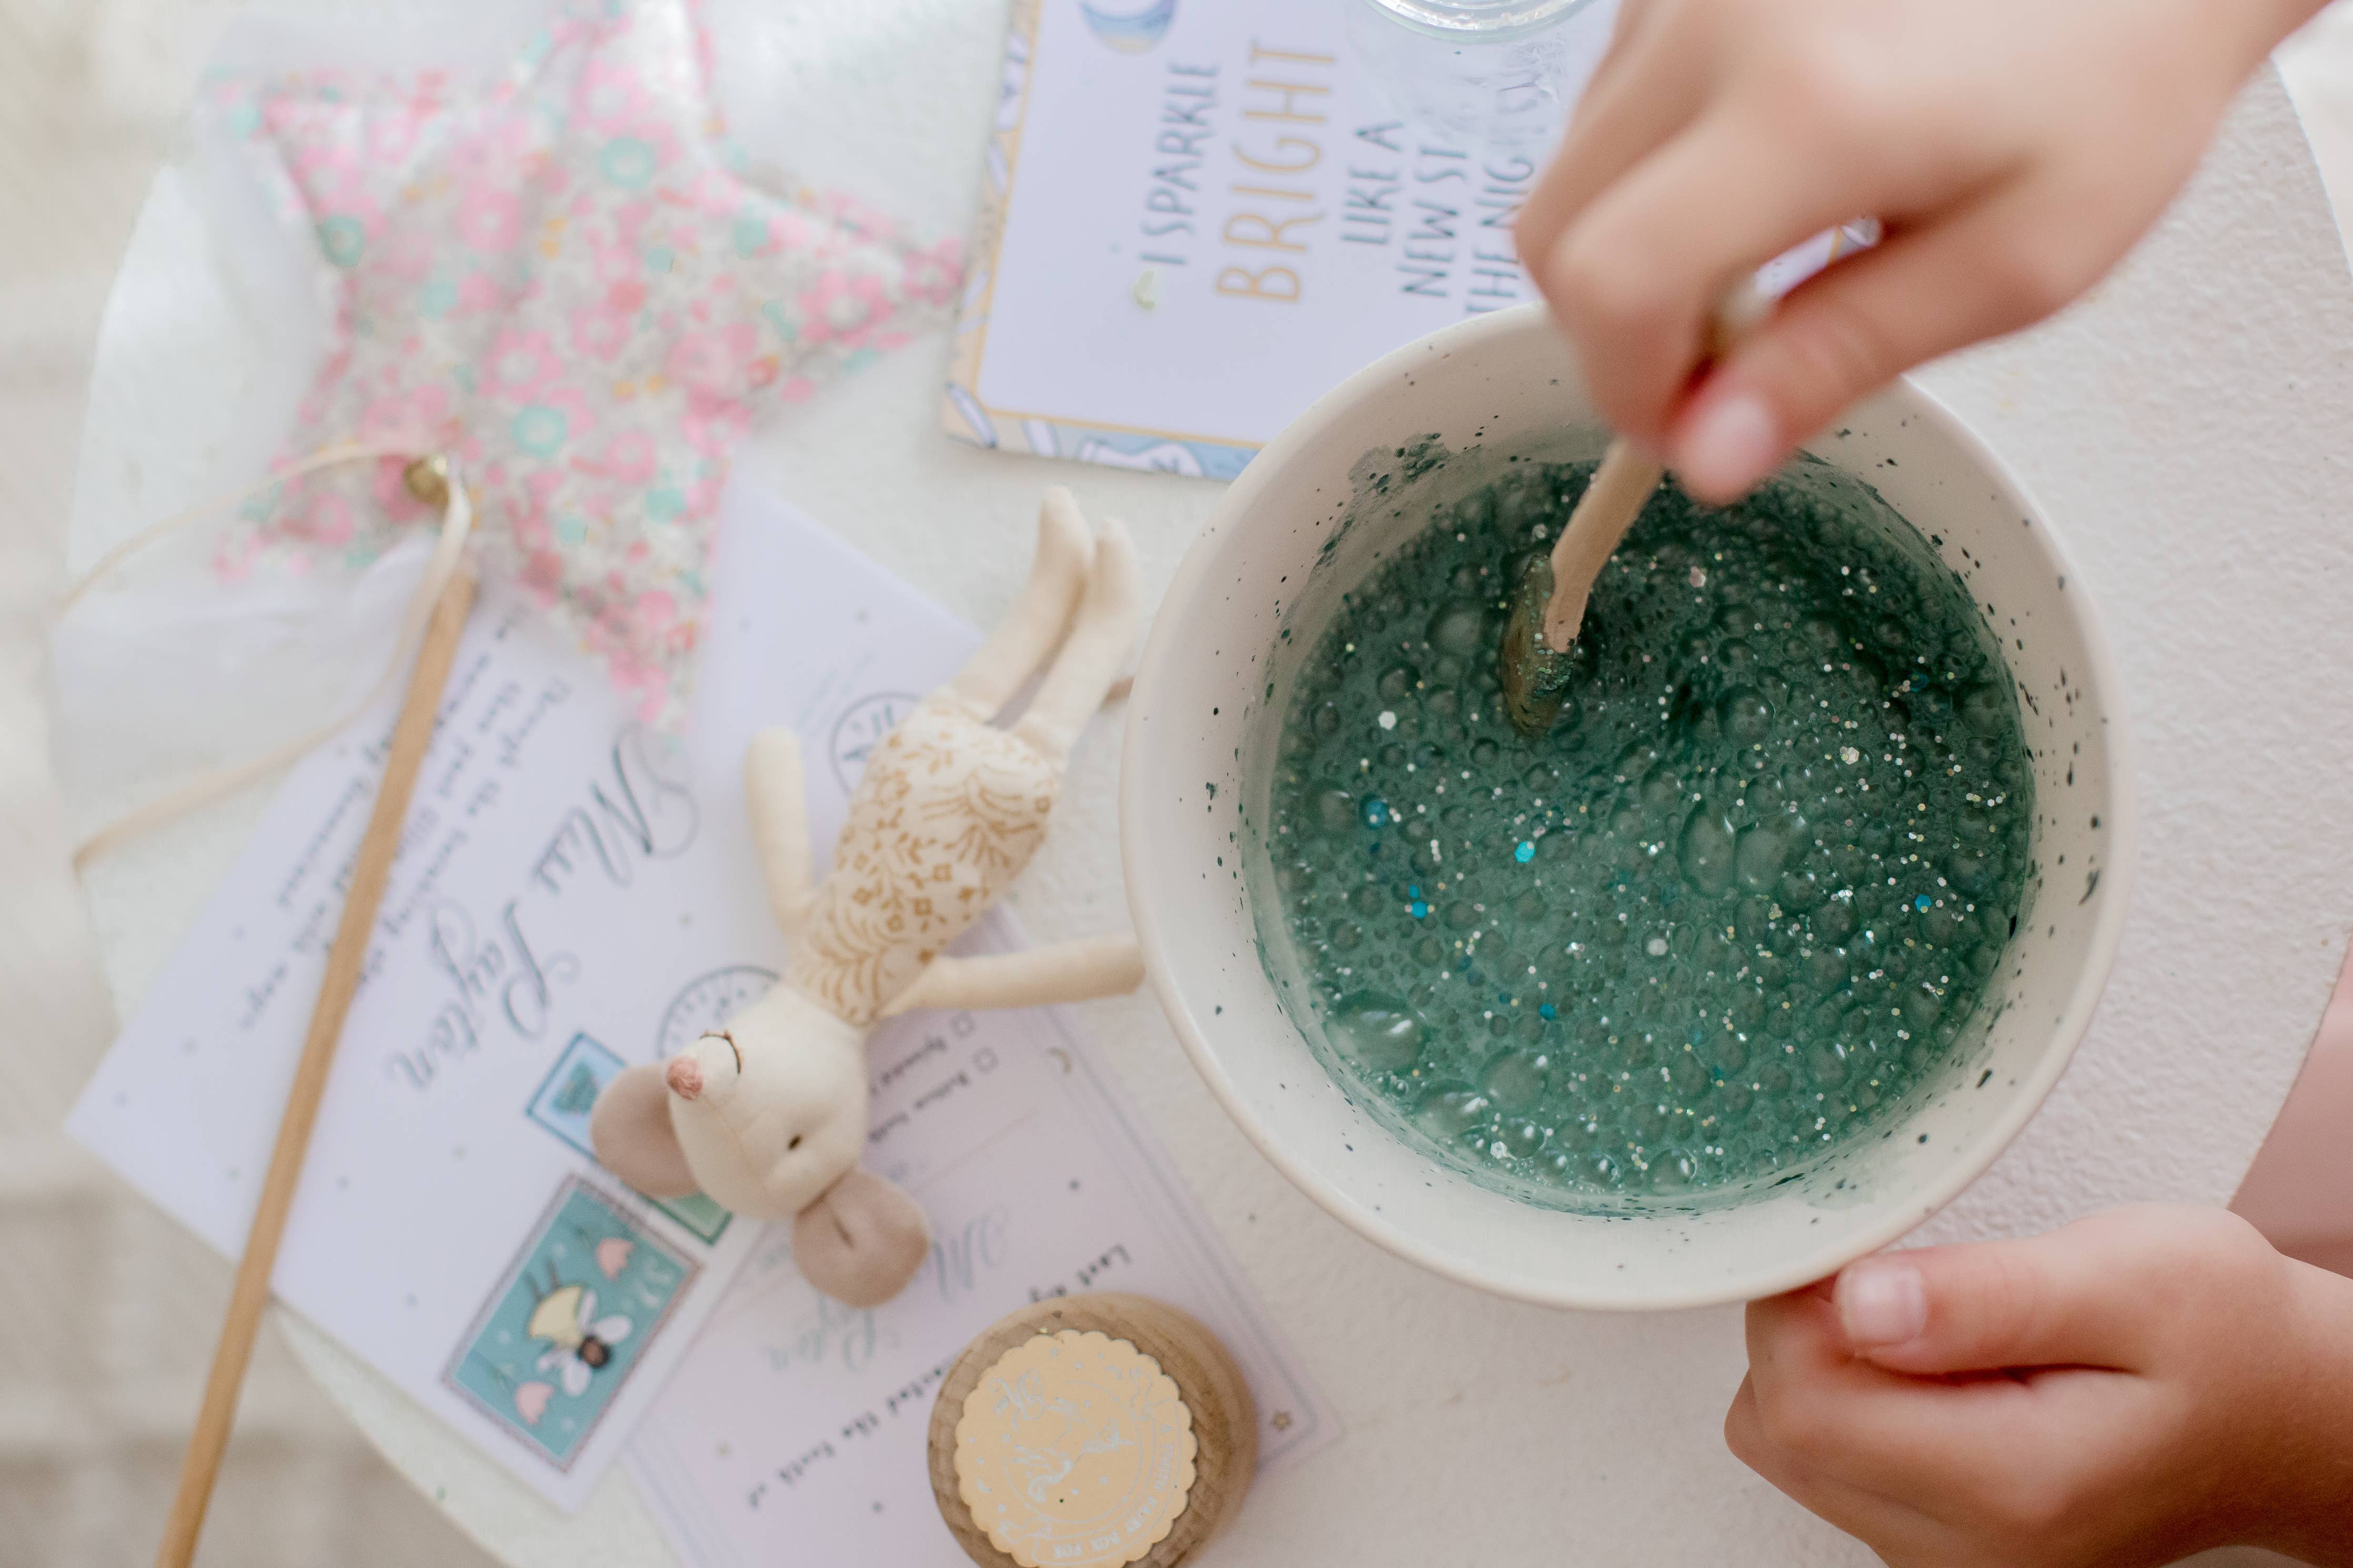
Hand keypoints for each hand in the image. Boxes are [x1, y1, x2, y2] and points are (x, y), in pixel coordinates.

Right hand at [1516, 0, 2323, 501]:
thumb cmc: (2114, 73)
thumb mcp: (2017, 259)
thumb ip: (1845, 358)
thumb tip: (1713, 454)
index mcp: (1807, 106)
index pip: (1611, 282)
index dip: (1627, 387)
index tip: (1690, 427)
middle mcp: (1721, 21)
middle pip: (1553, 232)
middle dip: (1618, 326)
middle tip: (1730, 357)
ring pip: (1572, 168)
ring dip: (1637, 239)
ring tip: (1768, 246)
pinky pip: (1608, 100)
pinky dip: (1654, 166)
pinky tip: (1760, 163)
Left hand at [1727, 1207, 2352, 1565]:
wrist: (2296, 1412)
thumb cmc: (2233, 1338)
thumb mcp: (2131, 1276)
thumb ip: (1985, 1295)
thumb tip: (1856, 1300)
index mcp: (2012, 1486)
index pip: (1800, 1400)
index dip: (1799, 1301)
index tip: (1865, 1244)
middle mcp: (1965, 1549)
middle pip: (1775, 1427)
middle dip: (1806, 1328)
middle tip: (1916, 1278)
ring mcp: (1949, 1555)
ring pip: (1790, 1443)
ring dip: (1831, 1361)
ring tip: (1946, 1322)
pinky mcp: (1939, 1536)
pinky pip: (1833, 1459)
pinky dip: (1859, 1394)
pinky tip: (1942, 1361)